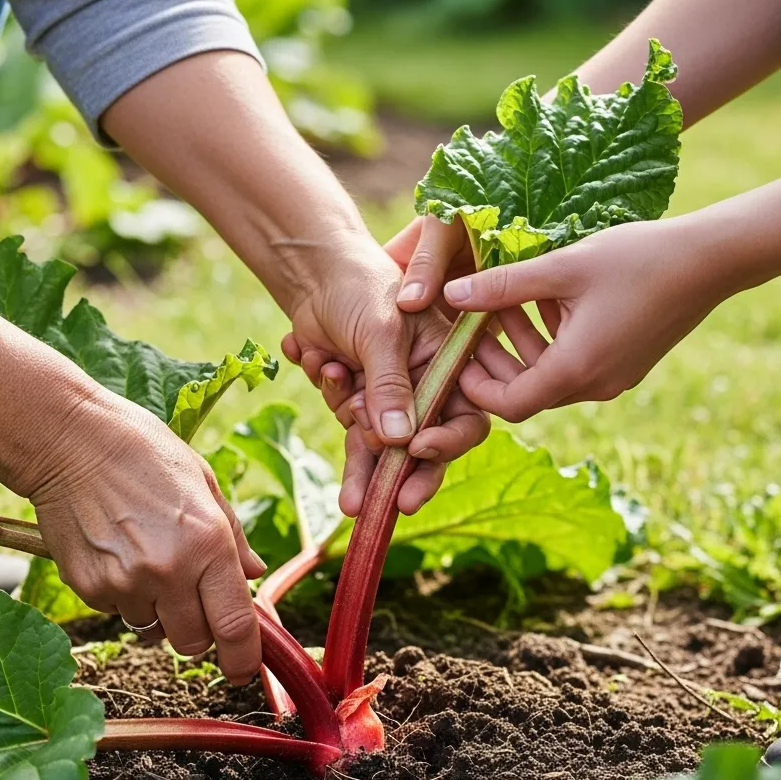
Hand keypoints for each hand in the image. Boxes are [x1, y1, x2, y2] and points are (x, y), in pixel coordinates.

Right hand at [26, 394, 265, 684]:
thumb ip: (233, 537)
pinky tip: (119, 554)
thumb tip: (253, 576)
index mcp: (207, 544)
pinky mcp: (88, 587)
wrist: (68, 441)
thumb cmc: (143, 452)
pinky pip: (119, 613)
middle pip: (194, 642)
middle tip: (192, 599)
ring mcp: (124, 583)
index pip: (235, 626)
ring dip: (159, 612)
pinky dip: (126, 596)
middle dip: (200, 632)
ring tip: (148, 559)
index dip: (244, 657)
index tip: (244, 669)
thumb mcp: (204, 483)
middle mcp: (169, 571)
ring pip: (154, 631)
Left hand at [279, 235, 488, 513]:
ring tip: (347, 503)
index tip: (418, 449)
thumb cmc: (361, 288)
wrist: (316, 274)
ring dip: (361, 466)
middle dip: (405, 475)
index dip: (448, 440)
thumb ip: (390, 386)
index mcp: (447, 365)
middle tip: (396, 505)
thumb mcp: (381, 332)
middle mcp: (424, 387)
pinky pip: (348, 425)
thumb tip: (396, 441)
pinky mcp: (357, 399)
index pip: (464, 417)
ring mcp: (389, 397)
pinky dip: (334, 405)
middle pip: (423, 446)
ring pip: (381, 447)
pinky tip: (321, 365)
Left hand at [443, 218, 730, 421]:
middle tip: (469, 326)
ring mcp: (613, 378)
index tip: (456, 354)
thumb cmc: (637, 258)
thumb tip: (451, 294)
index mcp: (576, 370)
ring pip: (549, 376)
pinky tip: (541, 300)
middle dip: (493, 363)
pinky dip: (549, 342)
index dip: (475, 386)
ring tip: (501, 303)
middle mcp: (595, 385)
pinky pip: (574, 364)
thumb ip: (502, 285)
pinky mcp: (625, 364)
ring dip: (520, 346)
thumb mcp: (561, 267)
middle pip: (527, 393)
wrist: (713, 259)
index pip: (509, 405)